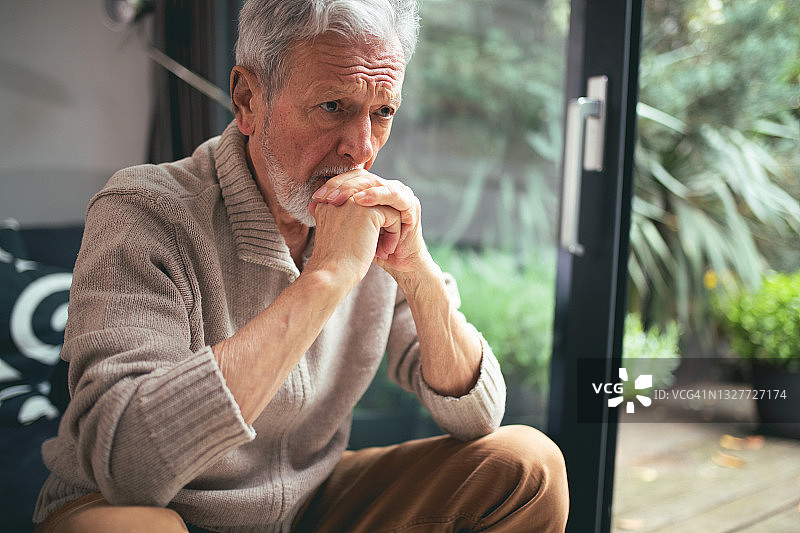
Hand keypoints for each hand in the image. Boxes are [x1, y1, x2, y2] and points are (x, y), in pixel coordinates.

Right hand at [306, 197, 401, 288]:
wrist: (332, 274)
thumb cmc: (335, 263)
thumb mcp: (338, 236)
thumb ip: (345, 222)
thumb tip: (365, 221)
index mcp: (328, 203)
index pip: (359, 205)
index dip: (366, 225)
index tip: (363, 246)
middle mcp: (339, 196)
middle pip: (372, 204)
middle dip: (379, 225)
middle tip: (377, 247)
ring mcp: (353, 200)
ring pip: (385, 208)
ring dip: (389, 229)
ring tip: (382, 250)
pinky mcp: (369, 210)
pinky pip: (393, 215)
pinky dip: (394, 234)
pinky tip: (385, 251)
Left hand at [309, 170, 427, 274]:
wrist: (396, 264)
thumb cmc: (372, 248)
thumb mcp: (351, 229)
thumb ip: (338, 214)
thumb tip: (311, 205)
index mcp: (374, 190)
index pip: (351, 178)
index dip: (333, 185)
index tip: (316, 197)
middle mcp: (387, 187)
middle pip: (362, 177)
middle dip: (342, 186)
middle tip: (326, 197)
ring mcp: (401, 194)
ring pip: (375, 182)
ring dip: (355, 189)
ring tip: (338, 198)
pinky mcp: (411, 204)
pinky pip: (392, 195)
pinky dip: (375, 196)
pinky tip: (359, 201)